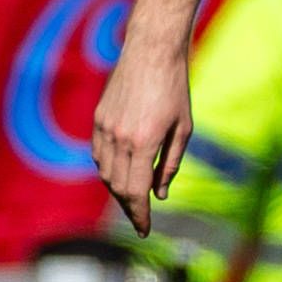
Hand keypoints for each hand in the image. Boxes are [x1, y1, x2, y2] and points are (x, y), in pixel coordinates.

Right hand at [92, 39, 191, 235]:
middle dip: (129, 206)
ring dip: (118, 189)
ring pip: (105, 173)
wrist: (152, 51)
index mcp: (143, 142)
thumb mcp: (183, 128)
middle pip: (118, 187)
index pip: (135, 192)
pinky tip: (121, 174)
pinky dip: (108, 170)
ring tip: (133, 199)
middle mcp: (119, 138)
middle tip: (141, 217)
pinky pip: (98, 155)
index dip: (139, 215)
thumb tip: (160, 195)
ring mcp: (104, 128)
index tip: (145, 230)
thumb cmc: (175, 87)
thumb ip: (170, 163)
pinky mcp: (98, 119)